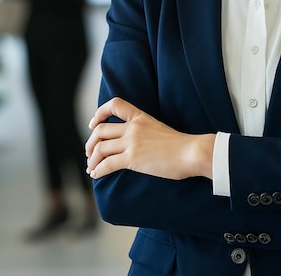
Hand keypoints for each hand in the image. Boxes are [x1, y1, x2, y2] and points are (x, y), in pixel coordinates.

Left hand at [85, 97, 214, 180]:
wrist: (191, 152)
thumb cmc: (181, 145)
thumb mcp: (159, 129)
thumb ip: (145, 132)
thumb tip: (137, 144)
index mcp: (141, 117)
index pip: (115, 105)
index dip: (99, 113)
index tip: (93, 124)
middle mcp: (133, 127)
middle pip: (100, 130)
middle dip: (90, 143)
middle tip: (89, 153)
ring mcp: (132, 142)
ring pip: (100, 148)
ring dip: (92, 159)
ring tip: (92, 167)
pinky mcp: (132, 158)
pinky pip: (107, 164)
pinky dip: (98, 170)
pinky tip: (96, 175)